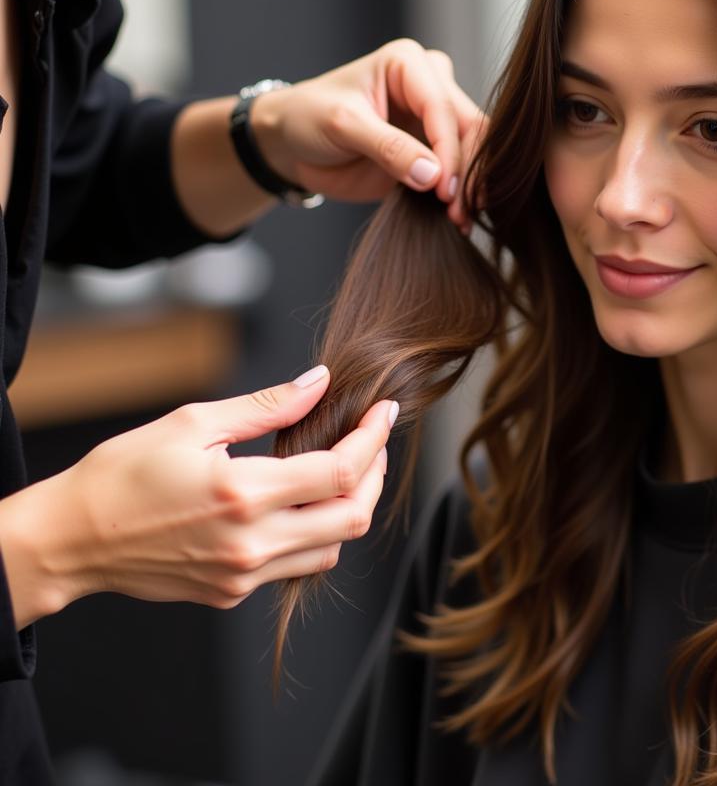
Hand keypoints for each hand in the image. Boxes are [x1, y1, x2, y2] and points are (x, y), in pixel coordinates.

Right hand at [0, 367, 393, 627]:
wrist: (72, 539)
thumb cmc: (123, 473)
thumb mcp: (194, 423)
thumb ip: (266, 406)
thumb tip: (318, 382)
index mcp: (244, 494)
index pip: (339, 471)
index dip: (372, 439)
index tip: (383, 413)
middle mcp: (251, 543)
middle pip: (351, 517)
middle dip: (374, 475)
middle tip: (373, 440)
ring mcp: (243, 576)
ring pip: (332, 548)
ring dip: (350, 507)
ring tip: (346, 469)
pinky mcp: (231, 593)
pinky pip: (297, 565)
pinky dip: (317, 533)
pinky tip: (307, 502)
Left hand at [250, 38, 485, 227]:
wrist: (291, 143)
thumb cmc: (308, 118)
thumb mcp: (342, 126)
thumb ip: (388, 148)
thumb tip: (433, 175)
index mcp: (409, 64)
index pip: (442, 108)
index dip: (449, 150)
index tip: (443, 189)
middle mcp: (430, 85)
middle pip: (469, 126)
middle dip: (467, 170)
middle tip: (459, 211)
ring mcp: (433, 119)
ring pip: (473, 148)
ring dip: (470, 186)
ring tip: (460, 219)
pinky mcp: (432, 149)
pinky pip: (460, 170)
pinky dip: (461, 194)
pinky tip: (459, 218)